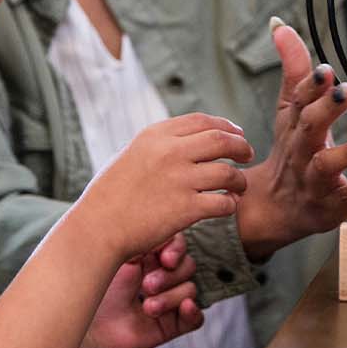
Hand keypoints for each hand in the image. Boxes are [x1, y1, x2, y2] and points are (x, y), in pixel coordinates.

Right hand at [75, 113, 253, 262]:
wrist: (98, 227)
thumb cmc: (111, 194)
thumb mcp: (131, 154)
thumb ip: (160, 145)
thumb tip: (190, 140)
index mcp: (155, 135)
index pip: (202, 120)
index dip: (226, 125)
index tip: (236, 133)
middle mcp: (169, 153)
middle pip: (221, 140)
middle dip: (241, 146)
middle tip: (248, 154)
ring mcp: (179, 180)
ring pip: (228, 172)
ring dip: (240, 180)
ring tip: (239, 187)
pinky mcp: (186, 209)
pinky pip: (223, 203)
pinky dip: (231, 205)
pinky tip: (228, 206)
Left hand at [79, 235, 203, 347]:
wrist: (89, 331)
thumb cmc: (98, 291)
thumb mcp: (119, 260)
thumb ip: (142, 243)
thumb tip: (163, 234)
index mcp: (149, 257)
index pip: (177, 244)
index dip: (176, 249)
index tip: (165, 259)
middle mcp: (162, 276)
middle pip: (188, 265)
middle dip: (170, 276)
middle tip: (146, 286)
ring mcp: (168, 301)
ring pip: (190, 290)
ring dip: (170, 298)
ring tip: (147, 307)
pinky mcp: (171, 325)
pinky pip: (196, 318)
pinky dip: (193, 312)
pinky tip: (185, 308)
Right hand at [235, 20, 346, 261]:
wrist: (275, 207)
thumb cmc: (290, 151)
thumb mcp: (288, 110)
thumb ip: (293, 69)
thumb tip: (280, 25)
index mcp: (292, 125)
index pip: (297, 102)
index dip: (311, 85)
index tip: (325, 70)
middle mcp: (300, 150)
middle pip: (308, 129)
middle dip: (326, 110)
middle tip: (345, 91)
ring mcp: (313, 180)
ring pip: (326, 166)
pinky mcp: (329, 205)